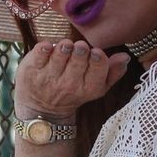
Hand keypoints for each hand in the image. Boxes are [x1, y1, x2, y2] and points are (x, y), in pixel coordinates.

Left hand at [16, 39, 130, 120]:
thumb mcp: (96, 87)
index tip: (95, 53)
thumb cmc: (73, 92)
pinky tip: (49, 48)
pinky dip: (46, 46)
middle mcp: (69, 85)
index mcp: (89, 88)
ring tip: (65, 48)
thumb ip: (113, 72)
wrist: (43, 110)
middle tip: (79, 48)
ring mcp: (49, 78)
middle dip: (80, 49)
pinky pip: (42, 51)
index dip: (98, 56)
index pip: (98, 67)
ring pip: (61, 52)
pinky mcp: (32, 70)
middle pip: (80, 56)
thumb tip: (125, 57)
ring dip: (65, 46)